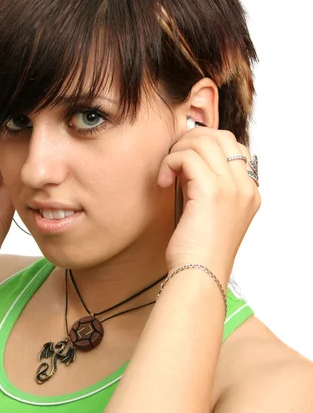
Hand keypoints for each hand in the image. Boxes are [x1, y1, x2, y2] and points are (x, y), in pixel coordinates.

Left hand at [157, 126, 260, 285]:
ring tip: (166, 173)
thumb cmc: (198, 251)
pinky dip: (170, 162)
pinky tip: (163, 181)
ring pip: (203, 143)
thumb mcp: (209, 212)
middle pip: (221, 137)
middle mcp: (245, 187)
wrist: (198, 275)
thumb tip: (187, 160)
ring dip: (178, 151)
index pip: (233, 147)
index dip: (206, 145)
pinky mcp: (212, 191)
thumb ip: (206, 184)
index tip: (185, 161)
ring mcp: (232, 188)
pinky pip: (187, 156)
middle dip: (191, 140)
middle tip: (173, 159)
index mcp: (249, 192)